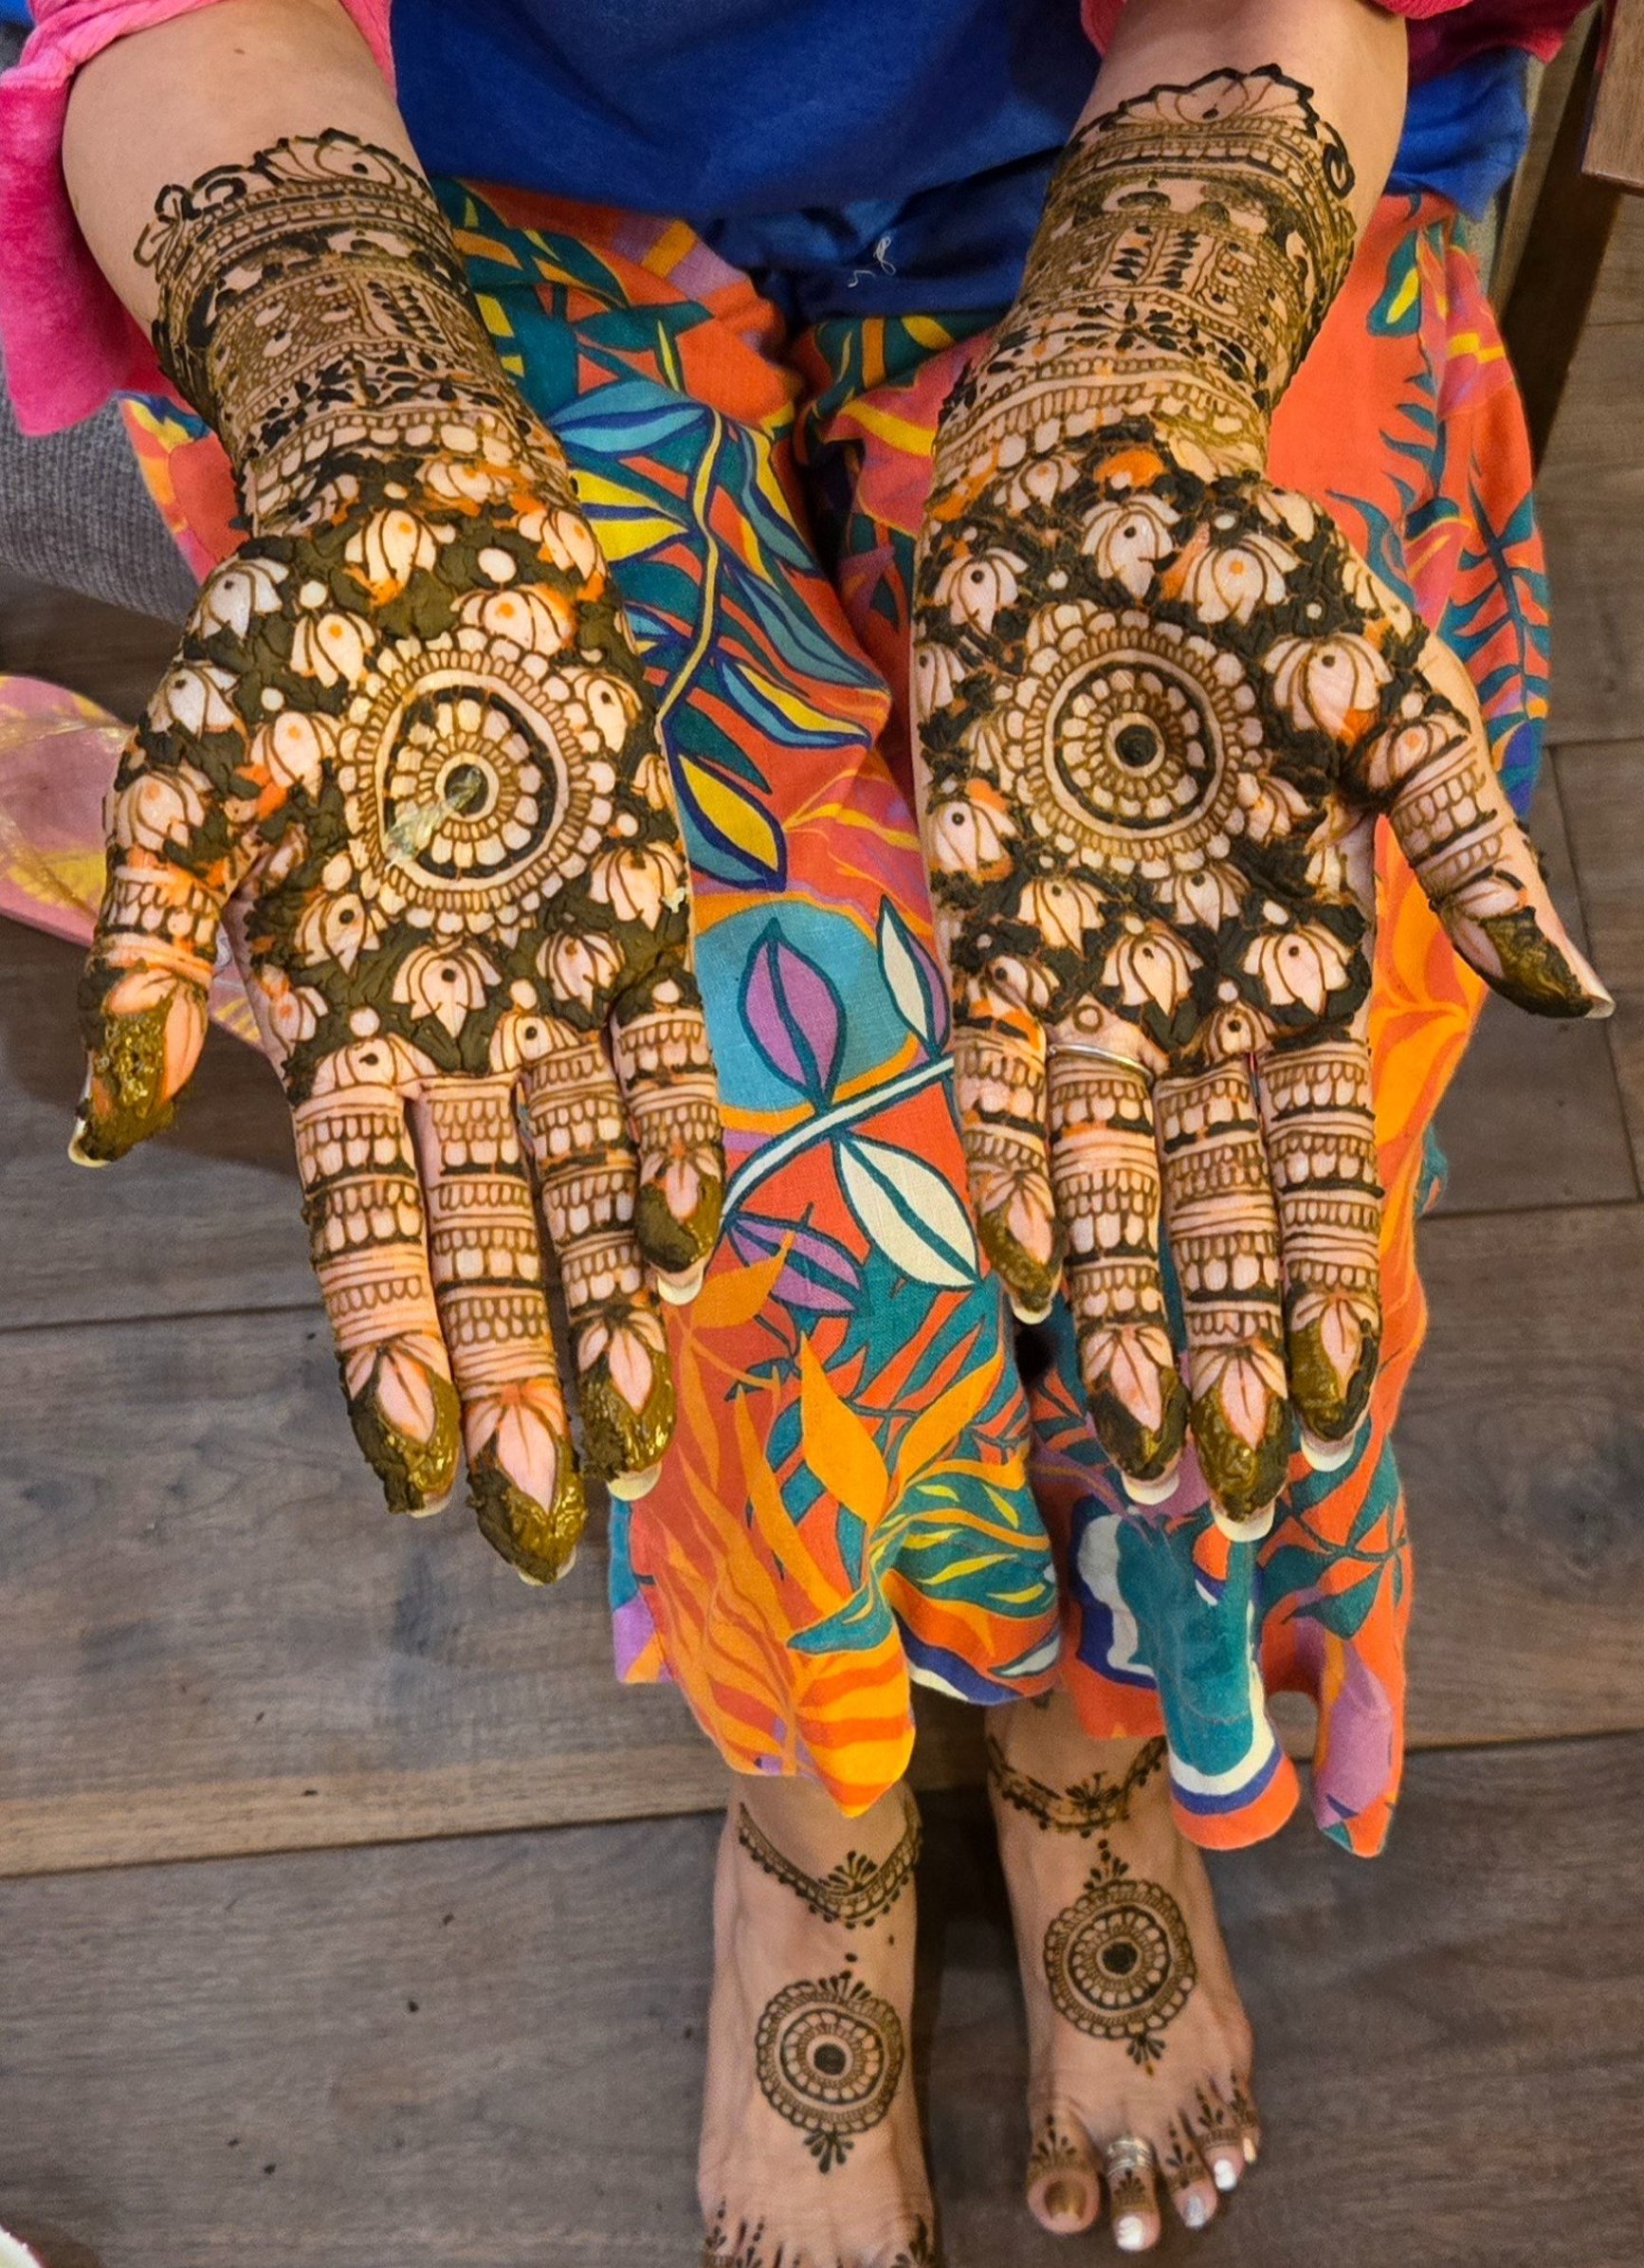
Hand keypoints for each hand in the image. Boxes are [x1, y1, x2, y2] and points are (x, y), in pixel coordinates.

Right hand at [74, 440, 722, 1582]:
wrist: (425, 522)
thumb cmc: (286, 655)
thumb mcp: (194, 796)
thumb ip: (161, 956)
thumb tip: (112, 1130)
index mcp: (335, 1032)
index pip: (360, 1229)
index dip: (385, 1348)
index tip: (416, 1470)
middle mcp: (452, 1047)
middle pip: (483, 1247)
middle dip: (511, 1378)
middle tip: (547, 1523)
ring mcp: (554, 999)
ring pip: (583, 1191)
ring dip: (607, 1312)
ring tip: (638, 1440)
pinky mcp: (646, 934)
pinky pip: (665, 1069)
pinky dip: (673, 1153)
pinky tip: (685, 1250)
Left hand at [913, 70, 1608, 1536]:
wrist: (1101, 479)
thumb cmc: (1270, 585)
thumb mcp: (1402, 710)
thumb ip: (1470, 856)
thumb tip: (1579, 1001)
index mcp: (1310, 974)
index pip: (1326, 1179)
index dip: (1328, 1307)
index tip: (1325, 1431)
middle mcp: (1198, 1009)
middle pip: (1219, 1223)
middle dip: (1218, 1362)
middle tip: (1216, 1509)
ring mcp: (1090, 980)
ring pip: (1113, 1185)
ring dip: (1122, 1315)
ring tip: (1128, 1450)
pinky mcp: (988, 928)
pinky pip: (1002, 1079)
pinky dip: (1015, 1171)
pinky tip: (1030, 1275)